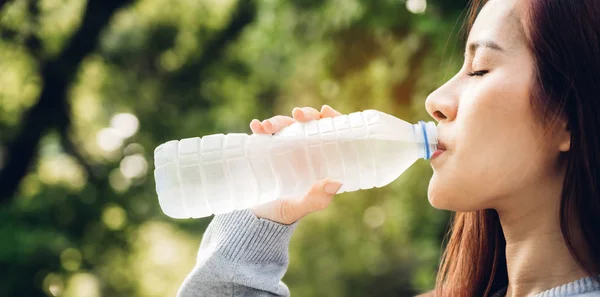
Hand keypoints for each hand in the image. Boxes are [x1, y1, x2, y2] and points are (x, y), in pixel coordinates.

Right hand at [249, 105, 343, 224]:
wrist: (257, 218)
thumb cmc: (286, 212)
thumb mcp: (303, 207)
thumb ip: (318, 198)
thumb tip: (336, 182)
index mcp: (320, 160)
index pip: (331, 133)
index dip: (332, 119)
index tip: (326, 111)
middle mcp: (305, 150)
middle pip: (309, 123)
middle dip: (305, 114)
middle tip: (298, 115)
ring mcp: (284, 148)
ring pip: (286, 125)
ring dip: (278, 121)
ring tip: (267, 127)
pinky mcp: (266, 149)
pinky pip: (263, 134)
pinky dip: (259, 127)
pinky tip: (255, 126)